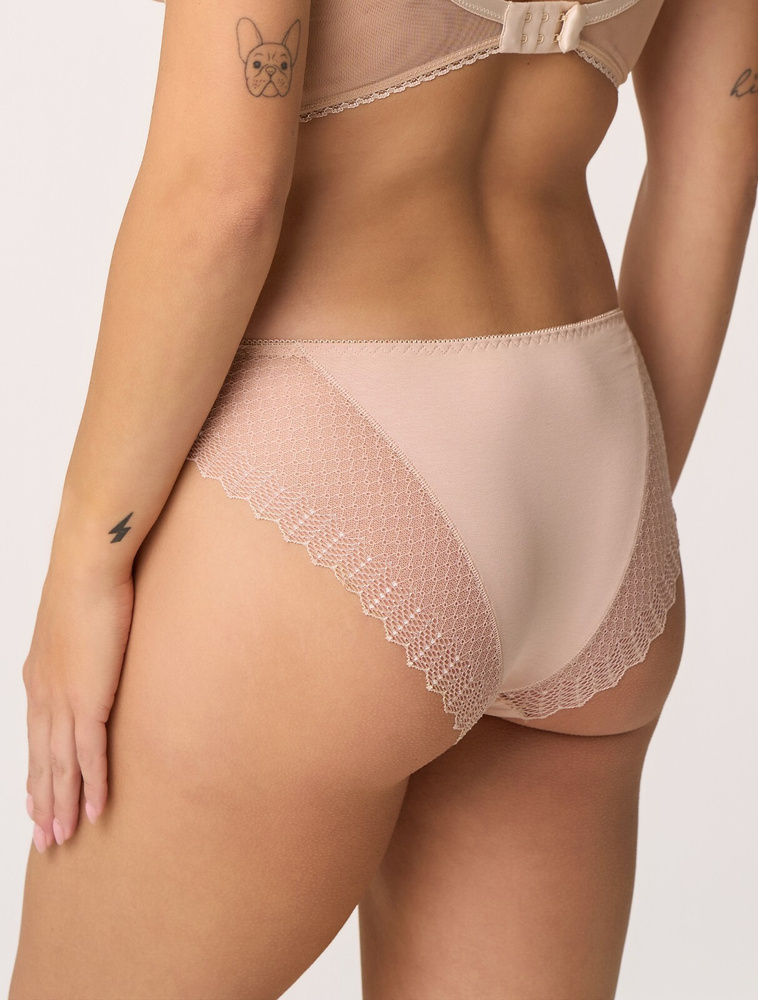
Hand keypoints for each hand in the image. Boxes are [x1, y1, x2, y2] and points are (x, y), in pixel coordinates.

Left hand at [22, 563, 134, 850]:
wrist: (86, 569)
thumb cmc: (85, 585)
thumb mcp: (75, 622)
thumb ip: (78, 648)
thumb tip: (91, 650)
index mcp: (39, 678)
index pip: (36, 737)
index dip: (37, 773)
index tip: (36, 800)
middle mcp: (43, 697)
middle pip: (41, 761)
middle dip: (43, 802)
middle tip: (47, 838)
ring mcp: (63, 701)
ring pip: (60, 766)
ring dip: (62, 804)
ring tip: (64, 837)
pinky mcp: (87, 700)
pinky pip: (90, 754)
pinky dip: (92, 785)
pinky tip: (96, 809)